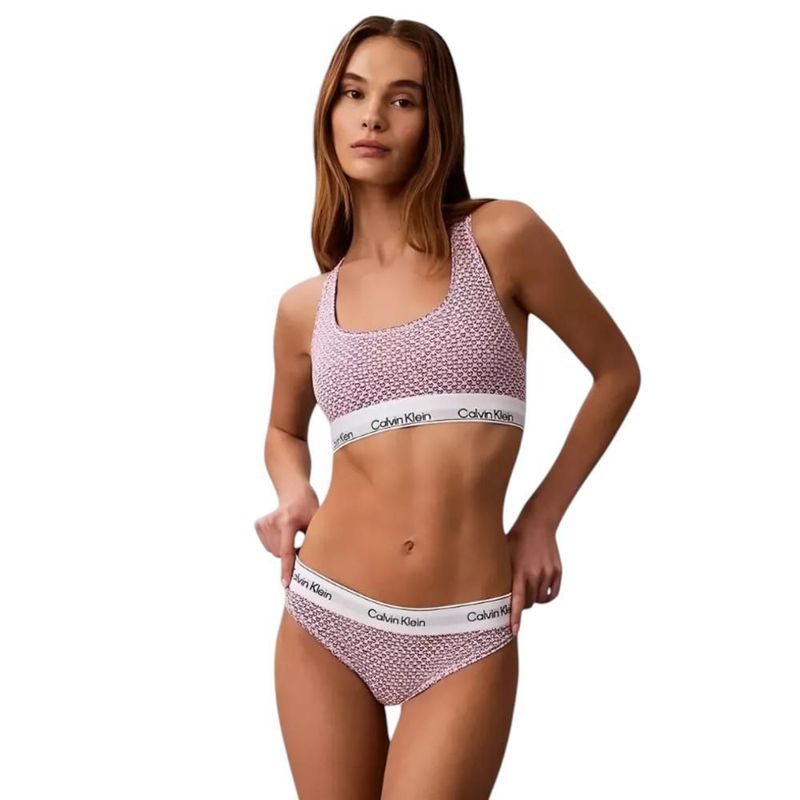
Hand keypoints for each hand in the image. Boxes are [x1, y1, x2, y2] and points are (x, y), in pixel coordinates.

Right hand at [254, 486, 319, 588]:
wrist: (294, 492)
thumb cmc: (310, 509)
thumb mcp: (317, 522)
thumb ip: (314, 542)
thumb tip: (311, 568)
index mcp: (289, 521)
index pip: (287, 550)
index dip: (287, 569)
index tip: (285, 584)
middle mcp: (273, 521)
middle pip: (280, 554)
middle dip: (291, 554)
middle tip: (301, 541)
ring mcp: (263, 522)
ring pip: (273, 552)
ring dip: (283, 549)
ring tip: (291, 533)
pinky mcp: (258, 524)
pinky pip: (268, 547)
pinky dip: (277, 544)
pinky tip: (283, 531)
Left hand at [506, 516, 561, 635]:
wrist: (537, 524)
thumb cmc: (515, 539)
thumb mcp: (503, 555)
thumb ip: (500, 575)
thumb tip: (490, 597)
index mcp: (518, 571)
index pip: (517, 600)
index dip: (515, 617)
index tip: (513, 630)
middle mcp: (535, 574)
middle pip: (528, 603)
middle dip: (522, 604)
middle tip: (517, 594)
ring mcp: (548, 573)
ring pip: (540, 600)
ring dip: (533, 599)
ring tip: (527, 585)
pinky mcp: (557, 572)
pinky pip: (552, 594)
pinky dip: (545, 595)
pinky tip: (539, 588)